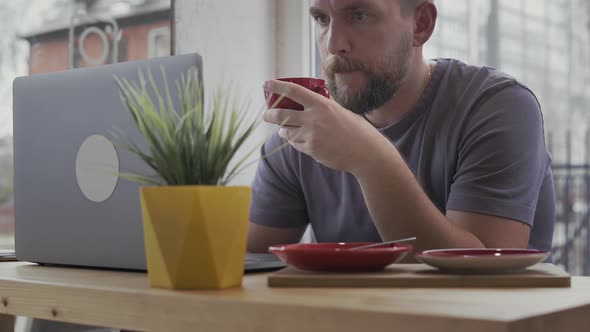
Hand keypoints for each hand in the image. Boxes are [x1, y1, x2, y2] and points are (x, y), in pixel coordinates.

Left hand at [263, 80, 388, 173]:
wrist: (365, 152)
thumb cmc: (356, 129)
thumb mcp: (340, 110)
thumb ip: (323, 105)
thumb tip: (309, 97)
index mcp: (321, 104)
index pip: (293, 91)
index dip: (277, 87)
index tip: (267, 84)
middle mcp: (314, 118)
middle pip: (281, 114)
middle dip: (270, 114)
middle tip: (267, 114)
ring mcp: (311, 135)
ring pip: (286, 132)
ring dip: (283, 130)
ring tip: (286, 130)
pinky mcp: (311, 149)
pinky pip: (295, 144)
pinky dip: (295, 141)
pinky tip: (301, 140)